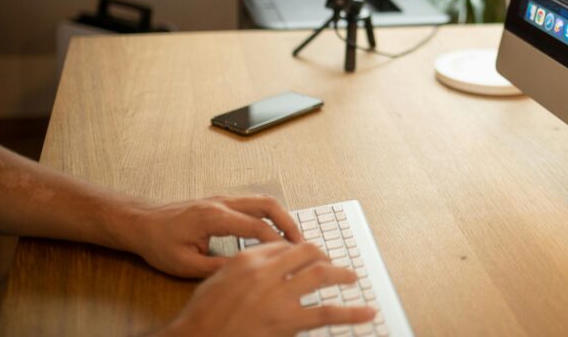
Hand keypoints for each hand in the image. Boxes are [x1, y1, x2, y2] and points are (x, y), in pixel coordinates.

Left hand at [125, 195, 302, 277]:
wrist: (142, 222)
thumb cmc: (159, 243)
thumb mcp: (185, 264)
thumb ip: (218, 266)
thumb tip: (246, 271)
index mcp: (215, 217)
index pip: (257, 227)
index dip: (278, 242)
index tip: (292, 255)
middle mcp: (223, 203)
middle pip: (267, 204)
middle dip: (288, 222)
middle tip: (302, 242)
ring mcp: (223, 199)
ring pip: (262, 201)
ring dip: (281, 216)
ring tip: (292, 237)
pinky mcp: (222, 201)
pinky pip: (253, 203)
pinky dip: (269, 215)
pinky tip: (272, 230)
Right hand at [161, 241, 376, 336]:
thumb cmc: (201, 317)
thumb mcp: (217, 280)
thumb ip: (244, 268)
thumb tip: (268, 263)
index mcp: (247, 259)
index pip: (283, 246)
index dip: (298, 252)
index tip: (306, 258)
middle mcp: (266, 272)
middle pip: (306, 252)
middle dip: (322, 256)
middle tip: (332, 265)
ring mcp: (279, 296)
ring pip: (321, 275)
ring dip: (342, 274)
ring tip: (353, 277)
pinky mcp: (287, 321)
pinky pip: (325, 313)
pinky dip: (350, 313)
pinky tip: (366, 312)